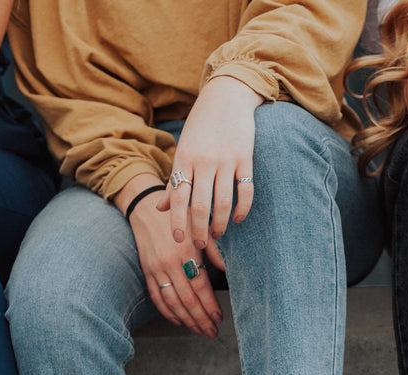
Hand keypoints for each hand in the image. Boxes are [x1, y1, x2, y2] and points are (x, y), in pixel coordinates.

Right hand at [127, 180, 222, 337]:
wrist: (147, 208)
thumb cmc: (180, 216)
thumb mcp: (201, 227)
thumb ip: (215, 250)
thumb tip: (227, 270)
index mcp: (186, 252)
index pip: (201, 287)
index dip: (210, 305)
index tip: (219, 317)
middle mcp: (169, 263)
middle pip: (187, 300)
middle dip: (201, 319)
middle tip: (212, 332)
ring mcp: (156, 269)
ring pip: (172, 302)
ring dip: (187, 320)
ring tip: (199, 331)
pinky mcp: (146, 271)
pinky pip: (156, 297)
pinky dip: (167, 312)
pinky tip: (179, 321)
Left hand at [158, 76, 261, 266]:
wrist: (226, 96)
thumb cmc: (201, 127)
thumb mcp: (183, 150)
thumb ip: (174, 180)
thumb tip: (162, 209)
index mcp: (184, 159)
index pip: (178, 198)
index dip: (178, 222)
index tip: (179, 240)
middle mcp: (203, 161)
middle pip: (200, 206)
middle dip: (199, 230)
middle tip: (200, 244)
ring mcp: (226, 160)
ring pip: (223, 202)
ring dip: (220, 224)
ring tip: (218, 234)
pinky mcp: (245, 158)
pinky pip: (245, 191)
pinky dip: (242, 209)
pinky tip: (239, 219)